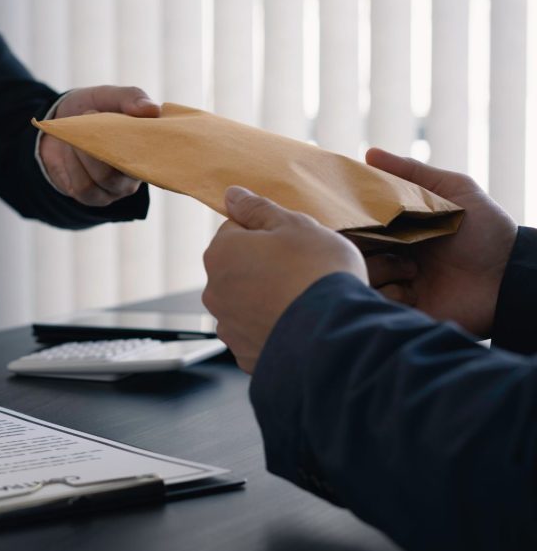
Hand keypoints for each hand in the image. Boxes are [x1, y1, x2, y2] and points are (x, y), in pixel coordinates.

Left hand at [39, 85, 159, 204]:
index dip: (143, 143)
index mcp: (149, 151)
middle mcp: (135, 175)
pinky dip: (73, 166)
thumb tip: (153, 110)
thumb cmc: (94, 110)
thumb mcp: (110, 96)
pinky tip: (69, 149)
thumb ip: (131, 98)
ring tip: (76, 134)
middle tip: (90, 115)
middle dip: (104, 145)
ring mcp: (113, 189)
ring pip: (103, 180)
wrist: (60, 125)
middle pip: (127, 171)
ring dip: (85, 154)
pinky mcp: (91, 197)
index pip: (157, 156)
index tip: (125, 120)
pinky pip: (84, 188)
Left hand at [202, 187, 367, 372]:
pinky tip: (298, 325)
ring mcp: (228, 326)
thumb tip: (232, 195)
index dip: (267, 233)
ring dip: (267, 299)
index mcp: (220, 253)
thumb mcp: (294, 225)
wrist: (336, 335)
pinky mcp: (245, 355)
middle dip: (265, 266)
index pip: (235, 230)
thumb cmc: (317, 273)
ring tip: (303, 301)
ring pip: (247, 302)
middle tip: (302, 271)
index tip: (291, 243)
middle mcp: (214, 291)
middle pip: (239, 268)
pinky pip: (257, 333)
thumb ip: (258, 209)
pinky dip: (274, 328)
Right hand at [363, 148, 516, 337]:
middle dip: (362, 248)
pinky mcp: (403, 310)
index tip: (348, 219)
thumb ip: (412, 172)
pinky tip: (413, 291)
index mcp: (398, 231)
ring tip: (411, 270)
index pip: (357, 226)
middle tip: (388, 244)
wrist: (510, 277)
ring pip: (359, 278)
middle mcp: (392, 257)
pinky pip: (375, 304)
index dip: (349, 223)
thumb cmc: (487, 231)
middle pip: (352, 253)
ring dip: (381, 271)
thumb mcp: (454, 190)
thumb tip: (369, 153)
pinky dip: (390, 296)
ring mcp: (396, 285)